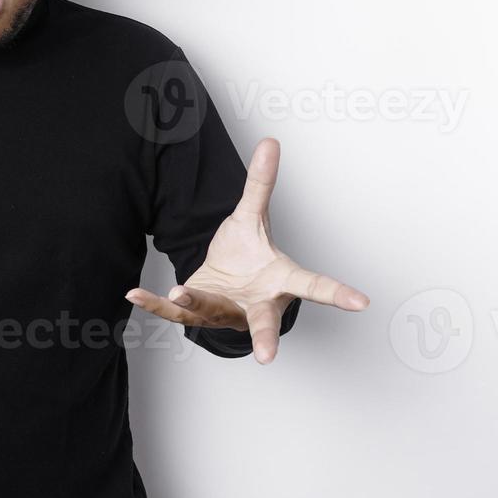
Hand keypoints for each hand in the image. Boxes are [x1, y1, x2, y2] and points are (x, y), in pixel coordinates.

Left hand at [125, 137, 367, 363]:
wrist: (223, 282)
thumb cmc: (246, 255)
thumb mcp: (251, 216)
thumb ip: (260, 183)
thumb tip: (270, 141)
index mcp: (279, 280)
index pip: (312, 285)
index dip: (338, 294)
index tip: (363, 303)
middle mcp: (256, 303)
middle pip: (263, 321)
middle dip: (264, 337)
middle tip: (267, 355)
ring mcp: (226, 312)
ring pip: (212, 312)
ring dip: (196, 303)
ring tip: (179, 291)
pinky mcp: (197, 313)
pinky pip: (175, 312)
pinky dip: (156, 304)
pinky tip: (134, 295)